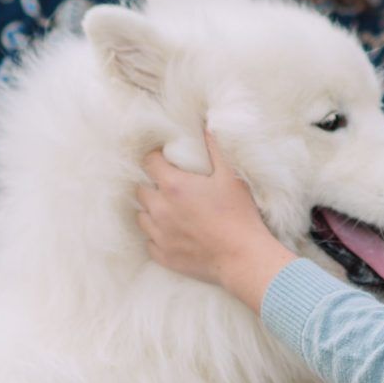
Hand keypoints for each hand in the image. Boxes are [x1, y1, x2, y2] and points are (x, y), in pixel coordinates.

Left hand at [137, 131, 295, 310]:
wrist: (243, 257)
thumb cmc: (239, 215)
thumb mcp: (231, 176)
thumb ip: (216, 147)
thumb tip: (207, 125)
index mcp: (173, 186)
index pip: (148, 162)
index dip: (156, 158)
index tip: (166, 159)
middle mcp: (160, 209)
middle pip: (140, 189)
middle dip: (152, 184)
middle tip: (170, 186)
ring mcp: (159, 235)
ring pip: (141, 216)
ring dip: (152, 210)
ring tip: (169, 209)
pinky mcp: (164, 255)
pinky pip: (149, 242)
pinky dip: (157, 235)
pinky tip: (172, 232)